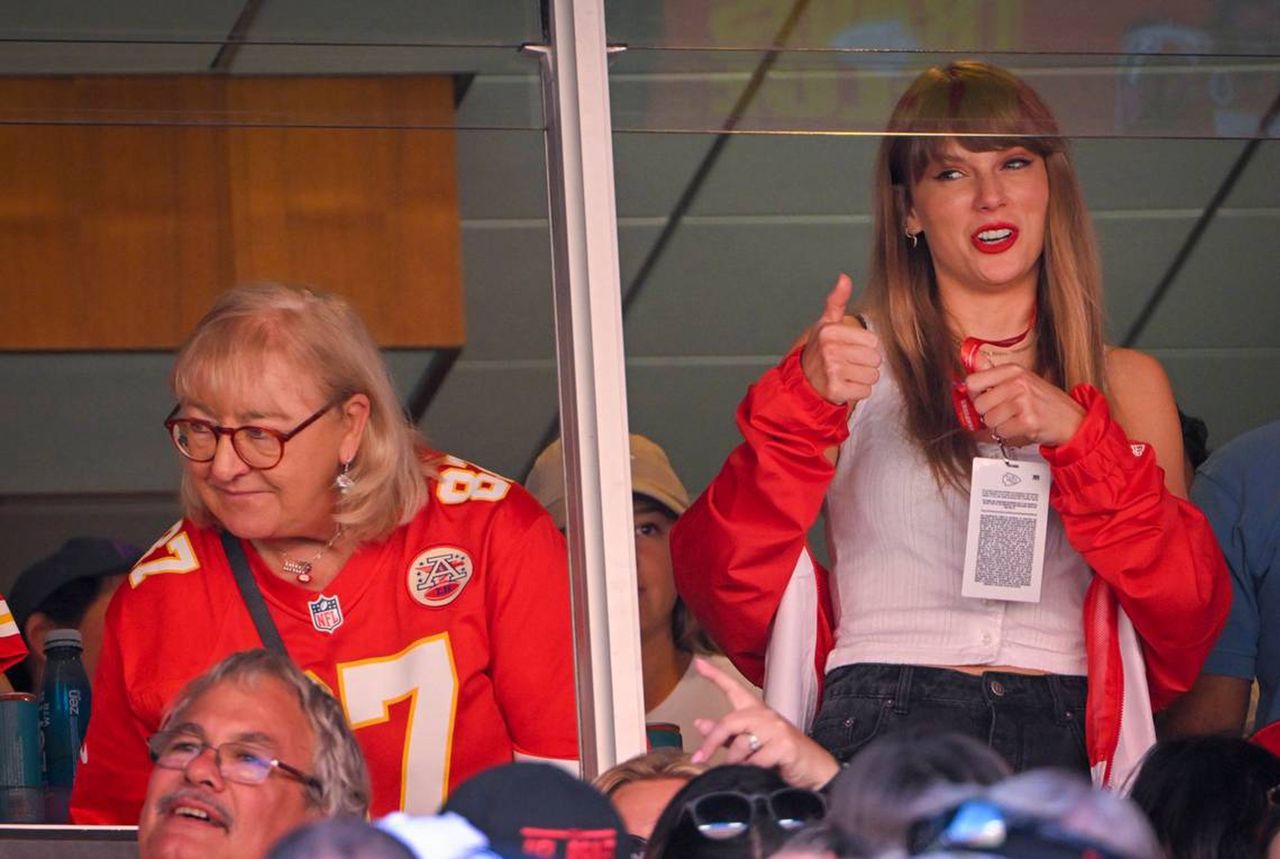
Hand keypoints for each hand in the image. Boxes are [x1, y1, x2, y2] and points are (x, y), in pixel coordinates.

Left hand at [689, 657, 838, 790]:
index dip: (715, 676)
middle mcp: (766, 716)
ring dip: (733, 762)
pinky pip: (756, 759)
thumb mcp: (752, 744)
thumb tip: (701, 724)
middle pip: (730, 721)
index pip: (733, 689)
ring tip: (735, 771)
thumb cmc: (784, 757)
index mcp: (756, 712)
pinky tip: (753, 774)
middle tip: (701, 757)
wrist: (815, 771)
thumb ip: (727, 734)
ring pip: (741, 742)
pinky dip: (750, 770)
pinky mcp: (785, 745)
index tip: (699, 663)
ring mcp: (777, 729)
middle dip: (712, 741)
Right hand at [799, 274, 880, 405]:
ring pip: (872, 376)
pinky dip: (857, 391)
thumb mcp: (826, 323)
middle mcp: (830, 350)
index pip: (873, 341)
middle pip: (875, 359)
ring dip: (862, 378)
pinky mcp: (835, 390)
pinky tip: (844, 386)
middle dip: (864, 363)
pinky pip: (865, 391)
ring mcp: (832, 370)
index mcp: (831, 331)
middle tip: (847, 363)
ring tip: (846, 374)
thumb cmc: (818, 351)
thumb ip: (837, 301)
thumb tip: (844, 277)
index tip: (849, 349)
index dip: (864, 347)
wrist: (802, 381)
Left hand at [963, 363, 1084, 447]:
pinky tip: (1020, 427)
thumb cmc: (1047, 402)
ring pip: (989, 420)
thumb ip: (997, 376)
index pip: (973, 381)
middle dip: (988, 413)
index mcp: (1013, 370)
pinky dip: (1008, 435)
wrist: (1073, 420)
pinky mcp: (1027, 422)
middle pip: (979, 404)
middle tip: (1004, 413)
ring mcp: (1023, 402)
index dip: (973, 394)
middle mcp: (1017, 383)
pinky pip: (1001, 432)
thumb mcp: (1023, 380)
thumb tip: (973, 365)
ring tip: (1015, 420)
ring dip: (999, 425)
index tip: (981, 398)